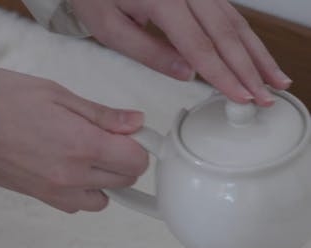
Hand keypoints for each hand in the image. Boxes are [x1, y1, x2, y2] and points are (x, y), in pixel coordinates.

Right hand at [0, 69, 147, 211]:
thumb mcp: (58, 94)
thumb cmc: (2, 102)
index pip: (136, 160)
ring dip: (106, 180)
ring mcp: (59, 191)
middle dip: (125, 159)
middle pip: (126, 180)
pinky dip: (85, 192)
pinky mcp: (45, 199)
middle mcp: (74, 175)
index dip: (139, 144)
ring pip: (106, 199)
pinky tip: (72, 169)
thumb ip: (101, 114)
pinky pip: (80, 205)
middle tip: (110, 138)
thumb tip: (134, 123)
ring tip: (88, 155)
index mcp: (82, 145)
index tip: (130, 132)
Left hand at [70, 0, 291, 104]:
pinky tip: (256, 56)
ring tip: (274, 79)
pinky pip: (229, 14)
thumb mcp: (111, 28)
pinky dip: (245, 38)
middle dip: (250, 68)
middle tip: (266, 96)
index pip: (200, 45)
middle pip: (227, 33)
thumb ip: (149, 52)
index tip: (239, 95)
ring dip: (256, 53)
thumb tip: (187, 74)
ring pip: (234, 21)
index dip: (223, 74)